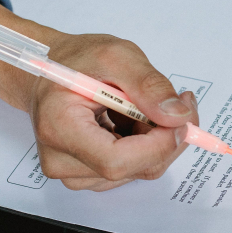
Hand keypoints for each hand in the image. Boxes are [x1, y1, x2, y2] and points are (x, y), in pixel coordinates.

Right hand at [0, 0, 198, 190]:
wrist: (49, 71)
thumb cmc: (76, 61)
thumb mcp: (115, 55)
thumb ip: (148, 84)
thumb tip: (179, 115)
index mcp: (59, 129)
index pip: (116, 161)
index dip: (158, 144)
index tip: (182, 116)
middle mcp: (61, 161)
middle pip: (134, 168)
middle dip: (167, 137)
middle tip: (179, 101)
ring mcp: (74, 174)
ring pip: (141, 170)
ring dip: (156, 139)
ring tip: (140, 105)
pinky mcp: (88, 177)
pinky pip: (134, 169)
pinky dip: (146, 145)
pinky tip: (132, 121)